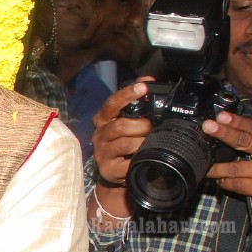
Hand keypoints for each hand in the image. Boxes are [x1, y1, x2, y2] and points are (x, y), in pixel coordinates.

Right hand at [91, 79, 154, 217]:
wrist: (116, 172)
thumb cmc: (124, 141)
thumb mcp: (127, 120)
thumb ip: (136, 100)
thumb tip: (147, 80)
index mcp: (103, 120)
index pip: (112, 103)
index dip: (127, 94)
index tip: (143, 87)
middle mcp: (99, 135)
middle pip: (120, 126)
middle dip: (141, 125)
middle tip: (151, 127)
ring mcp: (102, 153)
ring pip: (125, 144)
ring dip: (142, 142)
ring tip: (150, 142)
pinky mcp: (108, 170)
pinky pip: (128, 164)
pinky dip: (139, 159)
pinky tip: (144, 157)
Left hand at [204, 111, 251, 233]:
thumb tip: (234, 134)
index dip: (237, 121)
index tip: (220, 116)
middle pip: (245, 140)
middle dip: (224, 133)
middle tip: (207, 127)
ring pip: (236, 167)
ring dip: (217, 168)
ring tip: (204, 167)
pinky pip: (239, 185)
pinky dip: (226, 184)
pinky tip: (220, 183)